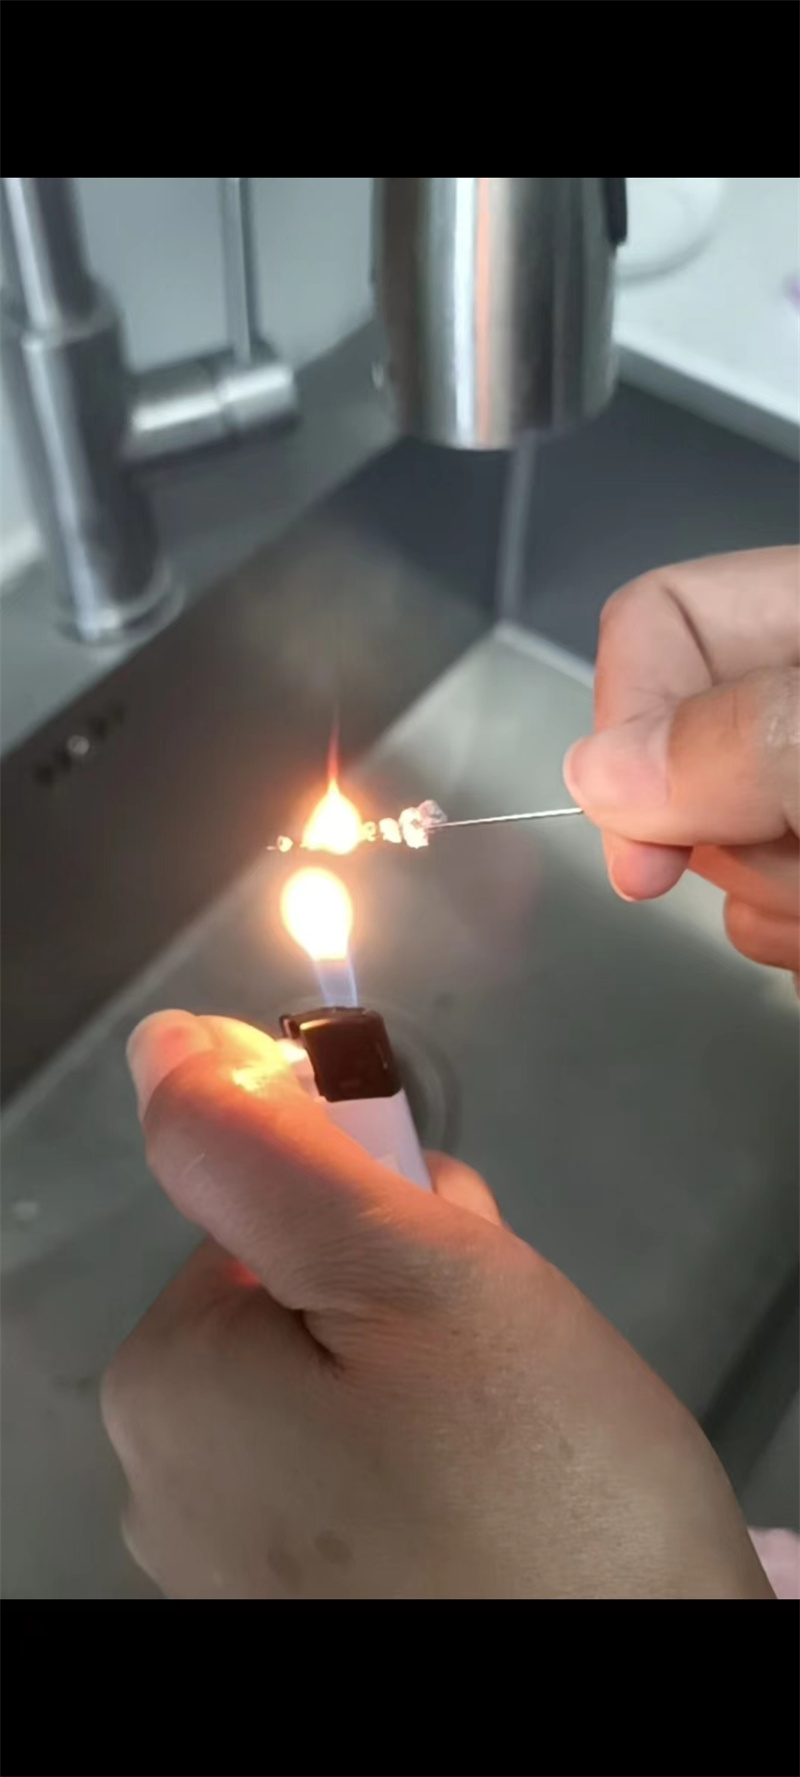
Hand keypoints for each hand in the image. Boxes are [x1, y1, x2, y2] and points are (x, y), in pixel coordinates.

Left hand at [102, 1011, 771, 1599]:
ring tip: (520, 1454)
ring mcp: (232, 1571)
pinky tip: (497, 1512)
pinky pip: (363, 1485)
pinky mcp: (304, 1614)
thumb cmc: (539, 1486)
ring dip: (434, 1388)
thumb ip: (273, 1152)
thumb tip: (165, 1046)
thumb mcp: (415, 1273)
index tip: (469, 1279)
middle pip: (304, 1302)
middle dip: (415, 1307)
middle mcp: (164, 1485)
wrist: (641, 1695)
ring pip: (344, 1392)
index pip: (273, 1206)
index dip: (391, 1215)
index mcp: (168, 1381)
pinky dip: (433, 1473)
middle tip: (511, 1380)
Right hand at [564, 547, 798, 974]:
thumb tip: (596, 773)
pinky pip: (770, 906)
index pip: (659, 622)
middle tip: (790, 849)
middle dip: (712, 834)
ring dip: (765, 896)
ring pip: (724, 845)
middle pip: (680, 750)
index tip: (648, 844)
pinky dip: (790, 935)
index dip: (633, 724)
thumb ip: (736, 740)